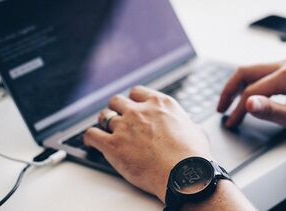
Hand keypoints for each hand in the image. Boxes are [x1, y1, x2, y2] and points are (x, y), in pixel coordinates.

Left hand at [84, 86, 211, 201]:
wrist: (184, 174)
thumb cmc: (193, 156)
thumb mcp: (196, 131)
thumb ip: (185, 124)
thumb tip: (187, 126)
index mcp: (160, 104)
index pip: (137, 92)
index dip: (133, 100)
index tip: (133, 107)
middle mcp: (140, 111)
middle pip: (117, 101)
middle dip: (117, 109)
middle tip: (118, 119)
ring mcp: (125, 126)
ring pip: (104, 116)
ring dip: (104, 123)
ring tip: (105, 130)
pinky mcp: (113, 145)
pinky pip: (91, 135)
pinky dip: (90, 138)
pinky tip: (92, 142)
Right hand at [218, 61, 285, 137]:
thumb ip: (271, 111)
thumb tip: (247, 103)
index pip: (252, 91)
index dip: (238, 109)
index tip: (232, 122)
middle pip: (245, 72)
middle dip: (229, 91)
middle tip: (221, 108)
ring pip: (252, 71)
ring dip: (238, 86)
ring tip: (229, 103)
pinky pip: (262, 74)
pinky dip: (250, 85)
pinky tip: (247, 96)